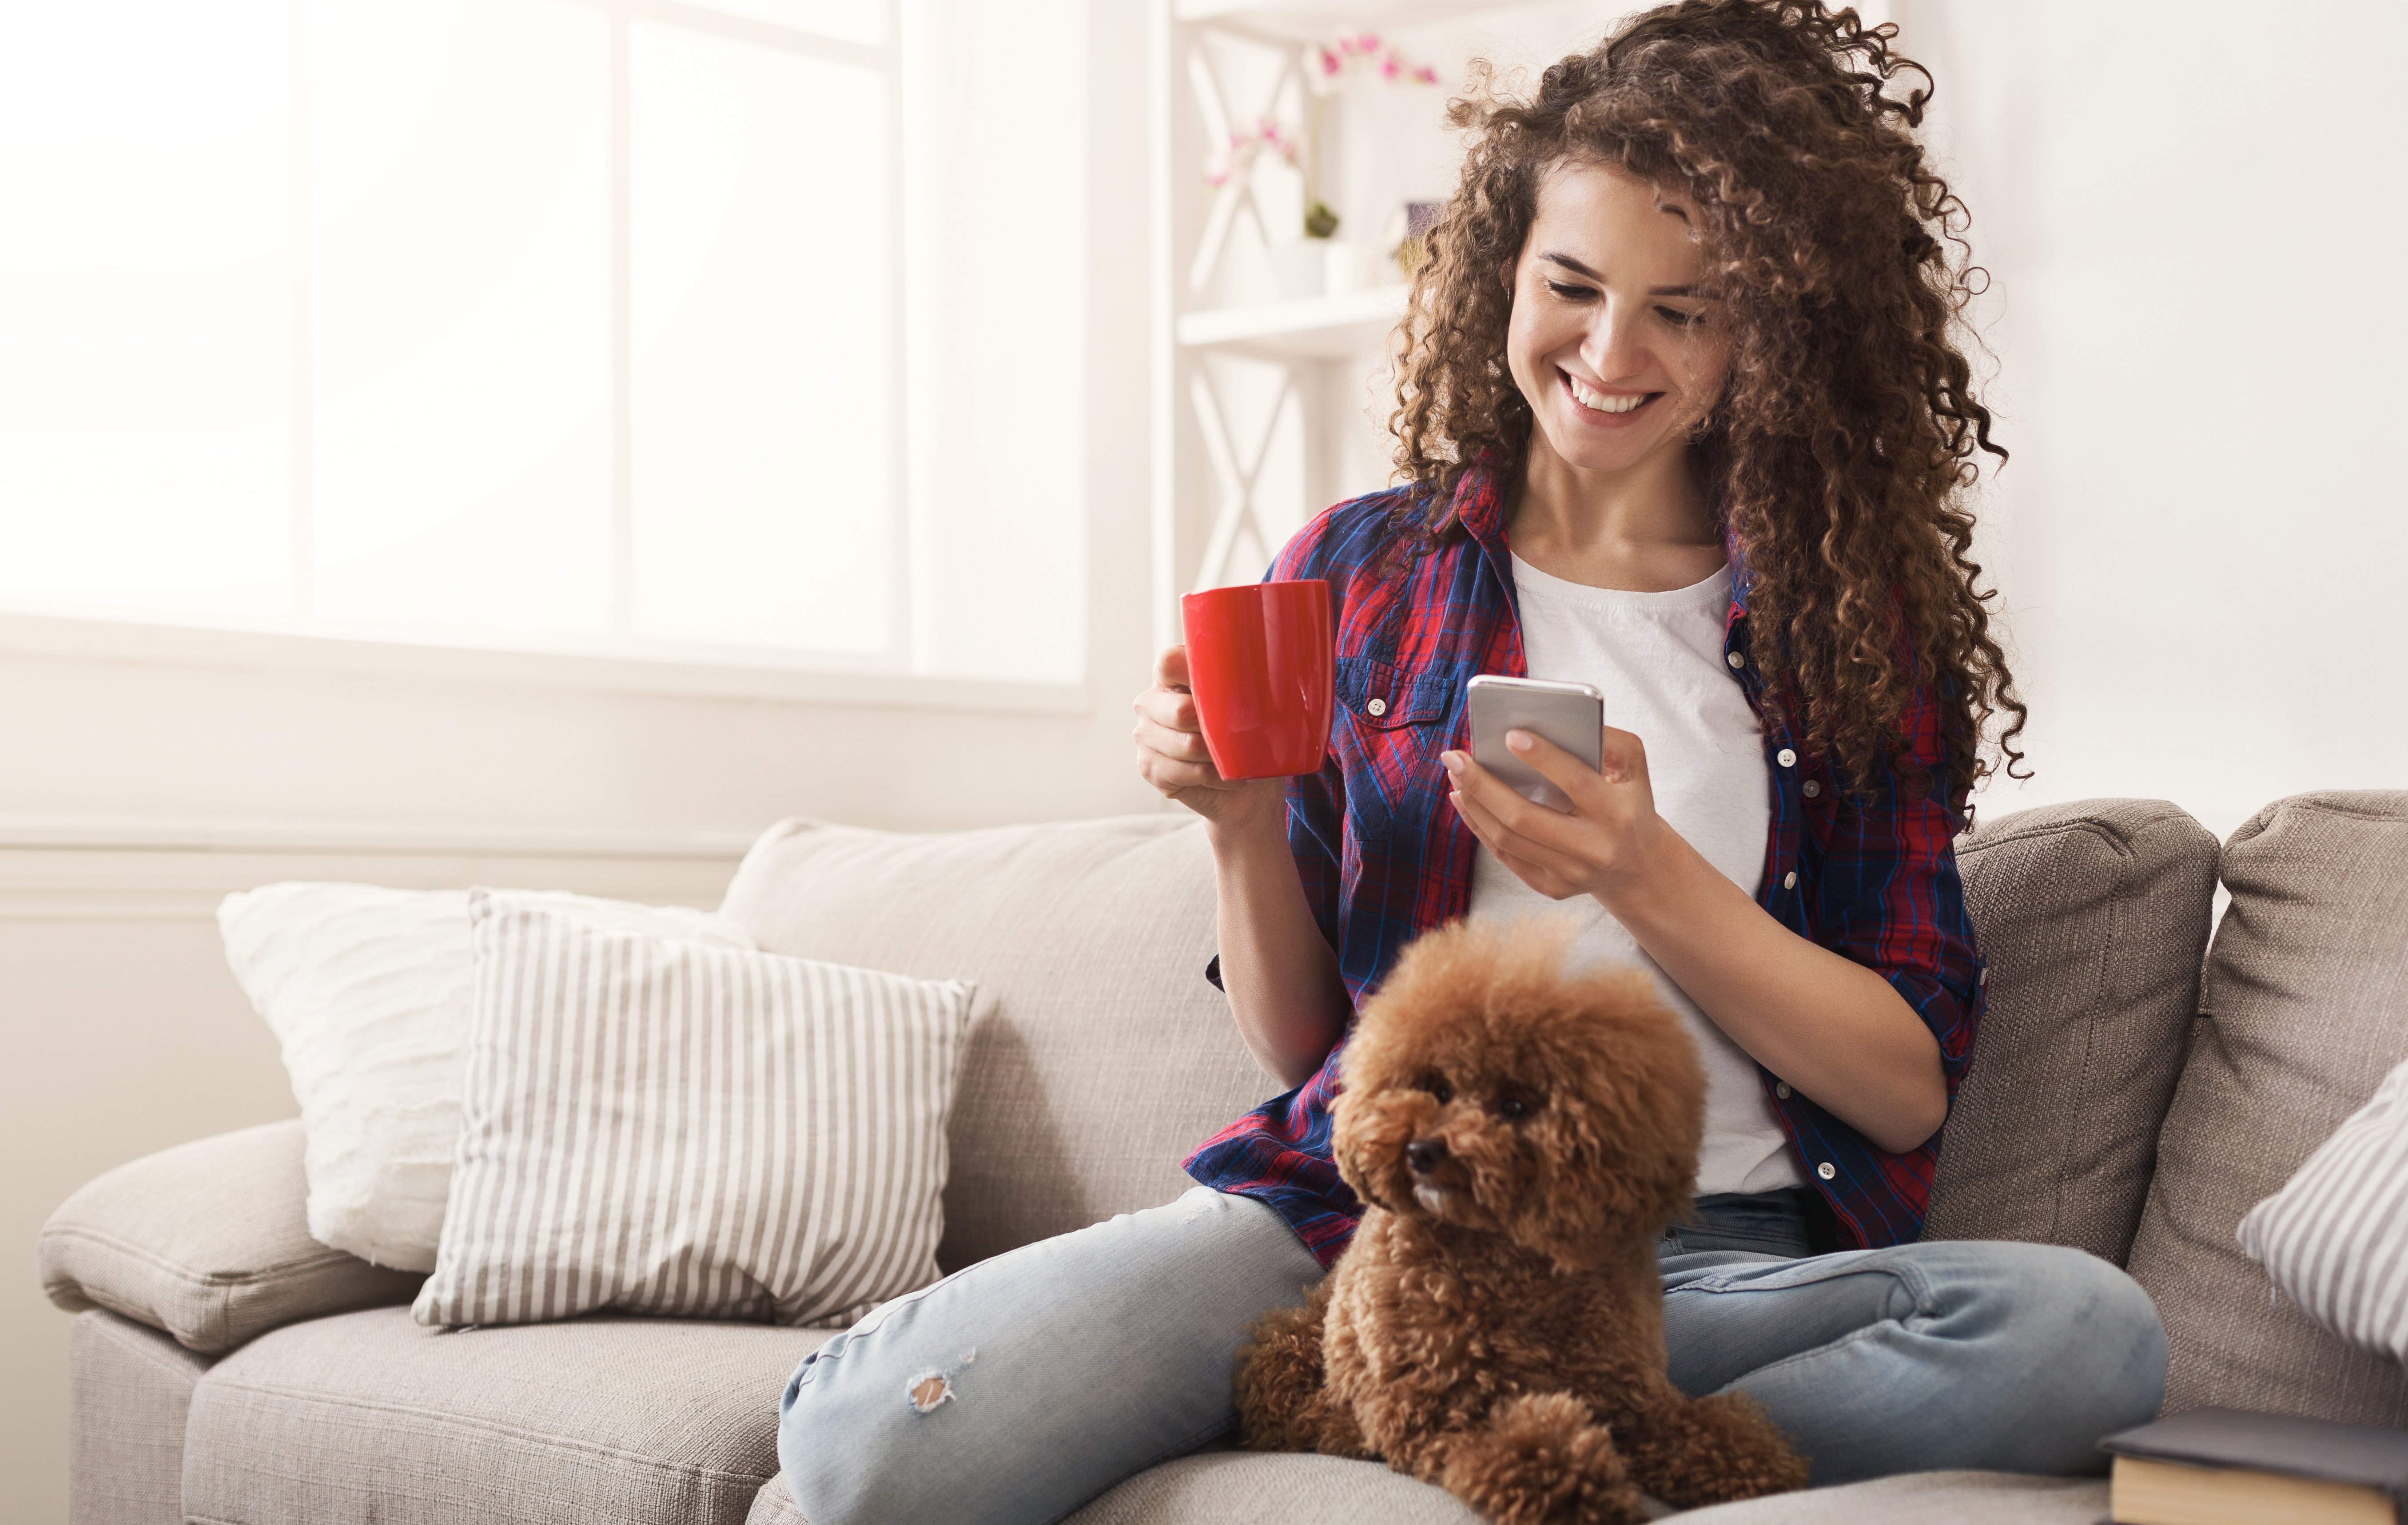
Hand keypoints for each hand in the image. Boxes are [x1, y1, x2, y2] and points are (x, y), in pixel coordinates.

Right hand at [1133, 645, 1285, 832]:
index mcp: (1170, 677)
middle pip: (1181, 711)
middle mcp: (1151, 703)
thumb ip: (1238, 682)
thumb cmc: (1246, 735)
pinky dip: (1217, 778)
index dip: (1196, 674)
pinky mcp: (1150, 768)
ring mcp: (1145, 735)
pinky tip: (1226, 776)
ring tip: (1236, 759)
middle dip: (1217, 728)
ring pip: (1188, 745)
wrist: (1245, 784)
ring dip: (1221, 758)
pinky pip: (1189, 772)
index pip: (1169, 663)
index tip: (1226, 687)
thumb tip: (1255, 669)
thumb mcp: (1250, 701)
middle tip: (1238, 735)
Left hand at [1441, 726, 1666, 902]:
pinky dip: (1478, 825)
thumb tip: (1561, 720)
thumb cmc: (1629, 803)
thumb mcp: (1635, 767)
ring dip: (1474, 802)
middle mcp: (1594, 849)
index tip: (1509, 734)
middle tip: (1454, 755)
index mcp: (1617, 814)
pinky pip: (1504, 855)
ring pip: (1507, 837)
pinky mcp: (1551, 888)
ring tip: (1456, 773)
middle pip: (1524, 816)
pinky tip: (1464, 799)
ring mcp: (1570, 873)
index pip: (1576, 782)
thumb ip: (1610, 739)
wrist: (1639, 866)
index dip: (1542, 757)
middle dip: (1482, 783)